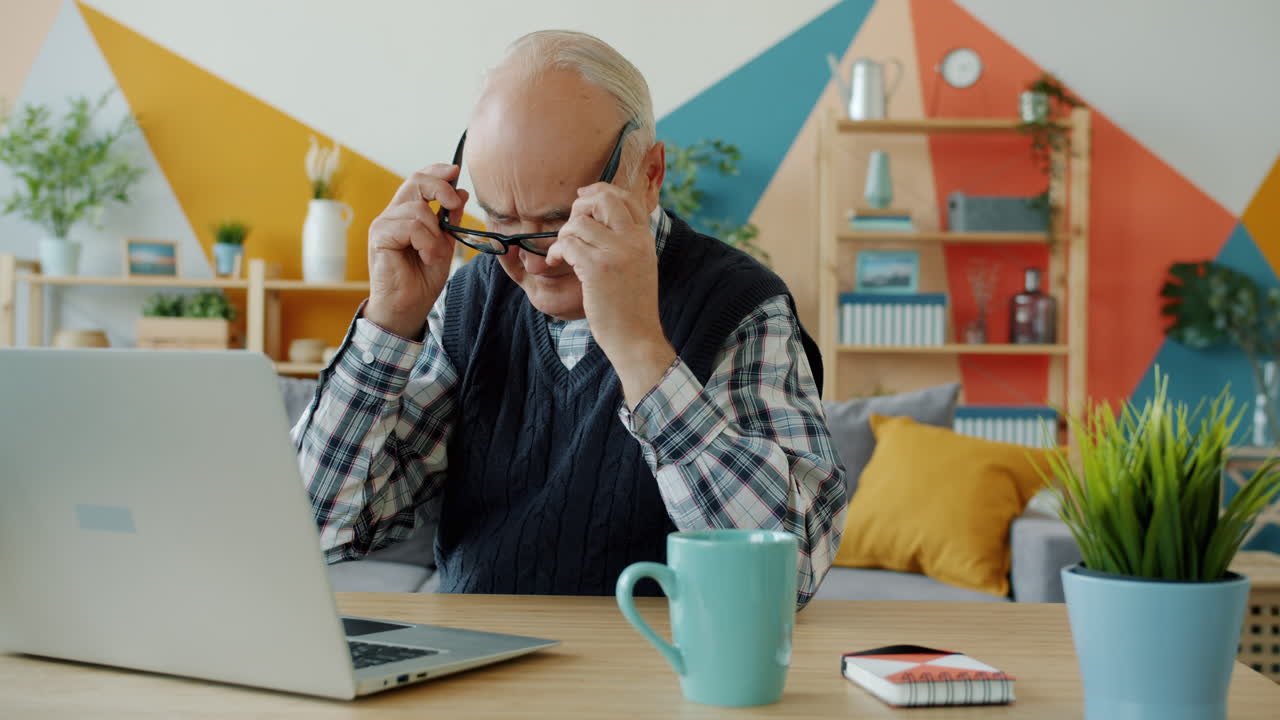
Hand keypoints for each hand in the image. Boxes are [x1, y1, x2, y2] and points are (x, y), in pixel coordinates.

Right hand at [365, 164, 468, 338]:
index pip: (419, 179)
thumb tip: (461, 193)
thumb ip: (450, 221)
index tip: (455, 171)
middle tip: (454, 204)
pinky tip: (426, 257)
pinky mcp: (379, 236)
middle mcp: (393, 214)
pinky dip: (426, 243)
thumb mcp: (444, 246)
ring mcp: (384, 224)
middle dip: (440, 188)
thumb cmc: (422, 280)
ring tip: (434, 254)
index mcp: (407, 214)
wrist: (407, 308)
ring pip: (418, 209)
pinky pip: (411, 226)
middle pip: (416, 181)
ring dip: (435, 234)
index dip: (437, 171)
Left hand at [547, 183, 675, 405]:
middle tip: (570, 225)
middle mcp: (633, 241)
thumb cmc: (632, 307)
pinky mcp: (596, 268)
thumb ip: (627, 243)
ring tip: (562, 253)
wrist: (636, 338)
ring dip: (564, 235)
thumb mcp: (640, 267)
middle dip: (581, 205)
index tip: (584, 197)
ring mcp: (616, 253)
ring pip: (579, 222)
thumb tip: (601, 220)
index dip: (601, 191)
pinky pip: (568, 244)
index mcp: (645, 239)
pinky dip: (556, 250)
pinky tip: (555, 261)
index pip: (627, 197)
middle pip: (604, 199)